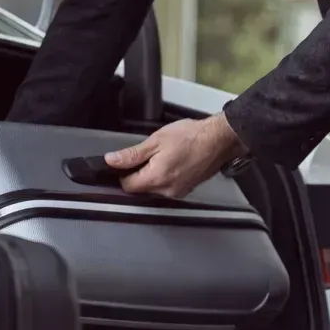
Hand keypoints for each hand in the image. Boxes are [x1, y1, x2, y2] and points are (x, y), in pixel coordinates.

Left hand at [104, 113, 245, 198]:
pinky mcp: (186, 190)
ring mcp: (178, 192)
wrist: (218, 140)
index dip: (123, 173)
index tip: (128, 161)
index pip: (127, 186)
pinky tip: (174, 162)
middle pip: (141, 189)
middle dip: (139, 174)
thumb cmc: (190, 136)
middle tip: (150, 154)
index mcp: (156, 178)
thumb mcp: (156, 140)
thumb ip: (132, 154)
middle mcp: (167, 191)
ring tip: (165, 156)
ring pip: (154, 189)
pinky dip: (166, 177)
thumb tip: (111, 160)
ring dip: (153, 176)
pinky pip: (167, 188)